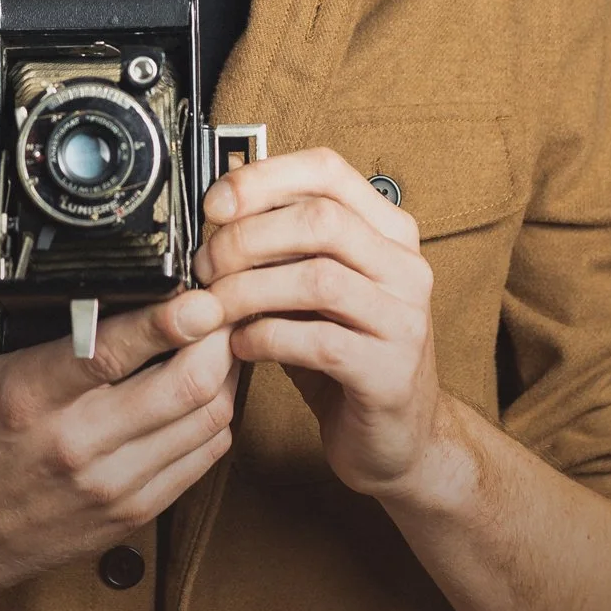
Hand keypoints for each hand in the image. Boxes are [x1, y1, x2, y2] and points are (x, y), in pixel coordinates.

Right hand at [0, 214, 239, 608]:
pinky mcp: (136, 511)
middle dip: (218, 336)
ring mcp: (112, 484)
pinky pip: (205, 455)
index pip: (110, 355)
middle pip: (183, 386)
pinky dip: (218, 413)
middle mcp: (75, 444)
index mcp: (28, 395)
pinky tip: (207, 385)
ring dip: (225, 371)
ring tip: (220, 335)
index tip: (200, 295)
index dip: (167, 322)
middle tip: (223, 298)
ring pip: (207, 419)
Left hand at [193, 147, 446, 501]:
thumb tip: (213, 212)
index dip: (264, 178)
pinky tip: (241, 345)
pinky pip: (316, 341)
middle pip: (320, 219)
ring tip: (214, 306)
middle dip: (247, 237)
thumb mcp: (314, 288)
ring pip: (318, 278)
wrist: (398, 439)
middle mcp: (406, 267)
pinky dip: (265, 338)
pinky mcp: (389, 374)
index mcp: (389, 230)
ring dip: (248, 288)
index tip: (215, 203)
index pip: (328, 171)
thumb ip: (282, 247)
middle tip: (204, 265)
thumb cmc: (343, 354)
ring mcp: (404, 320)